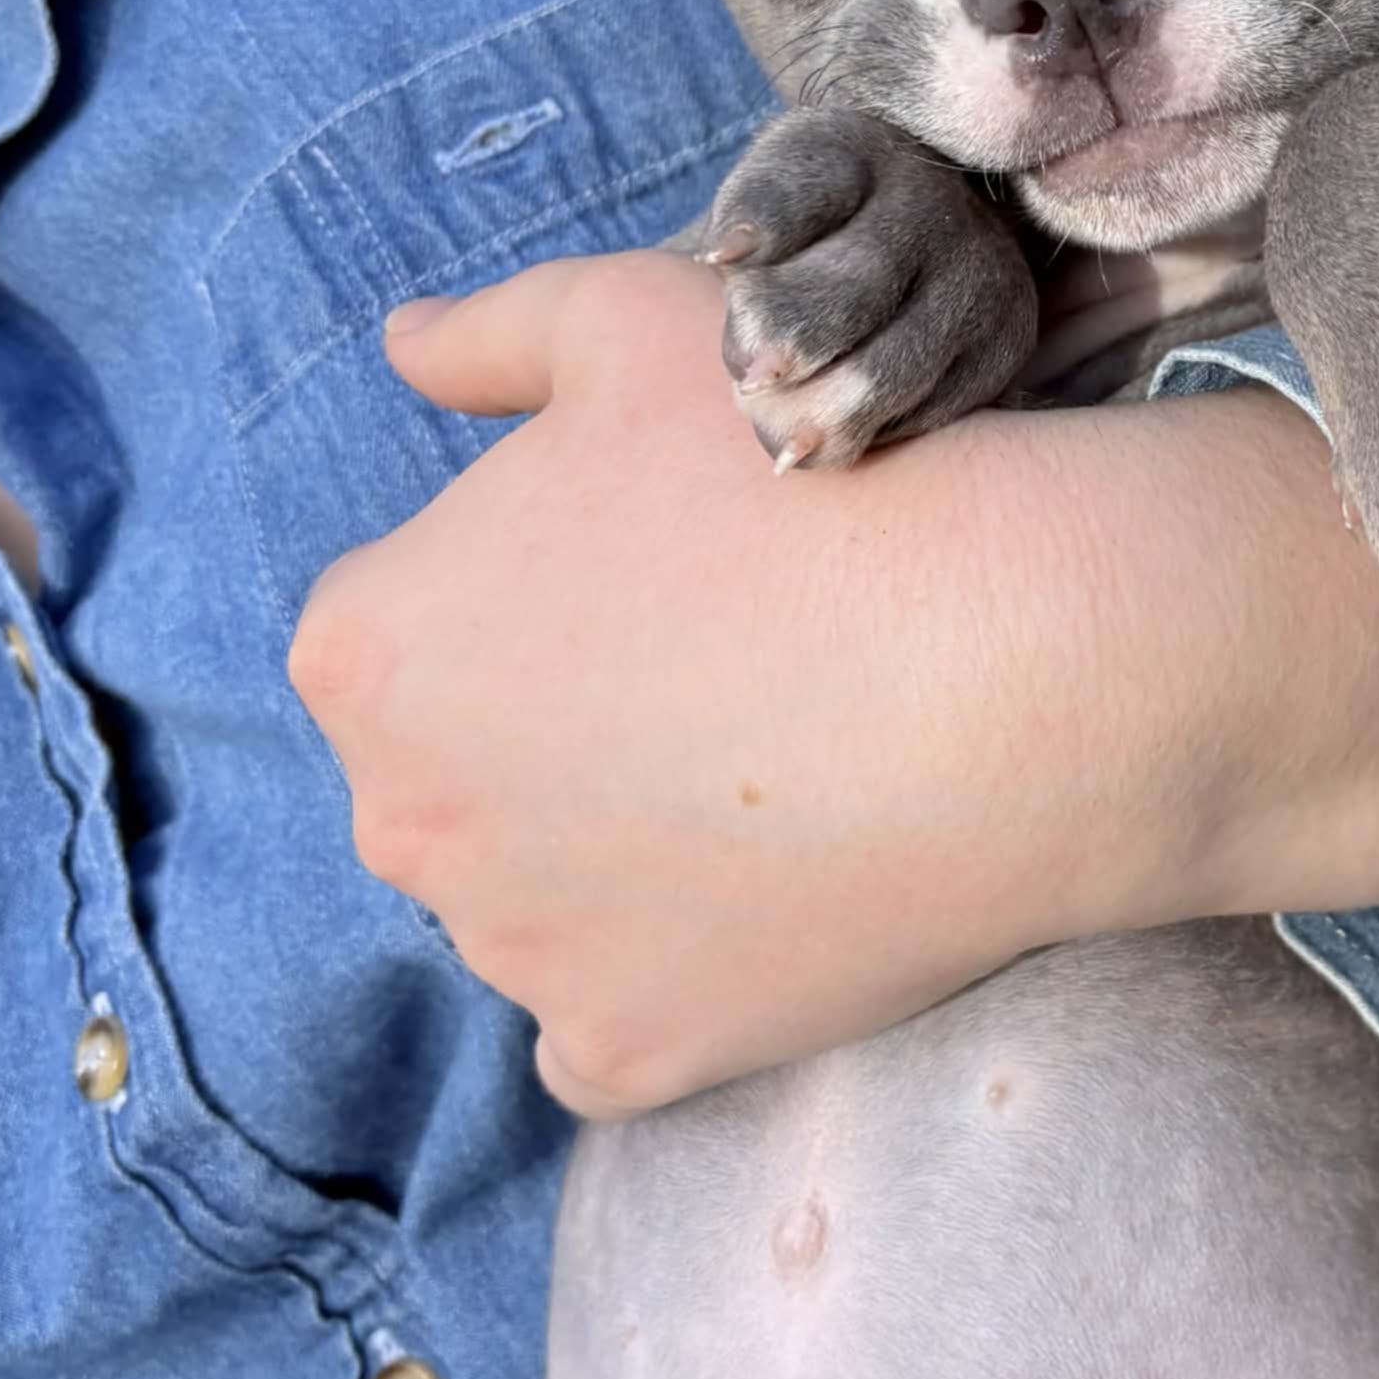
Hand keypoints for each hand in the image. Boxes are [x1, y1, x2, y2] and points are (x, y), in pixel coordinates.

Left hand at [287, 250, 1378, 1110]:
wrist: (1015, 659)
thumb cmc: (806, 475)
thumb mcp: (631, 326)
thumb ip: (487, 337)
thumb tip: (402, 348)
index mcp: (364, 649)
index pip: (406, 633)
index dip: (532, 595)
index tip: (652, 576)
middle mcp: (400, 819)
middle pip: (458, 776)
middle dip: (550, 734)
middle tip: (716, 672)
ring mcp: (512, 954)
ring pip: (536, 901)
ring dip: (613, 856)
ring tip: (768, 768)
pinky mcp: (625, 1052)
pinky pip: (614, 1023)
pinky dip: (676, 975)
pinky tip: (768, 889)